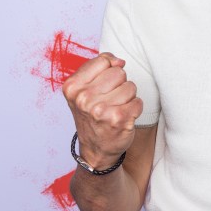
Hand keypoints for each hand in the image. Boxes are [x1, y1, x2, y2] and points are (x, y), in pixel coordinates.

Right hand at [62, 52, 142, 168]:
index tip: (103, 86)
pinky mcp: (118, 120)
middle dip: (119, 85)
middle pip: (119, 73)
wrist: (95, 150)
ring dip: (127, 98)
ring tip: (116, 109)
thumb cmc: (92, 115)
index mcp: (72, 87)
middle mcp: (84, 98)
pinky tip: (123, 117)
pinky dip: (134, 109)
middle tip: (109, 100)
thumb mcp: (84, 88)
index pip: (103, 61)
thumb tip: (119, 61)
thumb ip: (98, 66)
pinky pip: (138, 101)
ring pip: (130, 86)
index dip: (108, 71)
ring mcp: (100, 110)